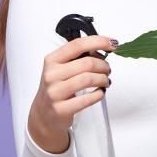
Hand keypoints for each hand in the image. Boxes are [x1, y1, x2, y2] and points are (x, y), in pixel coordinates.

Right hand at [27, 35, 115, 152]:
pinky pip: (88, 99)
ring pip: (89, 79)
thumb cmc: (57, 88)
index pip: (78, 45)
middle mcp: (51, 75)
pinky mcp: (61, 109)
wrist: (43, 114)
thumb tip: (102, 49)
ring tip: (105, 81)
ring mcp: (55, 93)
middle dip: (104, 65)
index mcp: (52, 60)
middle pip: (87, 63)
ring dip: (103, 79)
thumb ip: (78, 57)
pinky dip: (99, 94)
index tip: (112, 43)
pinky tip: (100, 92)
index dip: (99, 42)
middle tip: (107, 70)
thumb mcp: (61, 69)